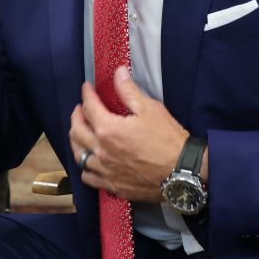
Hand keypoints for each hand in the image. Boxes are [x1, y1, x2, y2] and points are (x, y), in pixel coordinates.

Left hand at [68, 67, 192, 201]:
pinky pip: (89, 177)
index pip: (89, 107)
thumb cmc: (167, 139)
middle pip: (77, 131)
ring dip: (77, 140)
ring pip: (79, 155)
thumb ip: (129, 90)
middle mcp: (101, 151)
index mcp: (108, 129)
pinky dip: (85, 167)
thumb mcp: (150, 108)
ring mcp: (105, 171)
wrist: (181, 172)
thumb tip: (118, 73)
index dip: (86, 94)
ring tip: (80, 133)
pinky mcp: (113, 186)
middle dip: (76, 115)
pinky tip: (90, 161)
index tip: (87, 88)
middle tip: (81, 108)